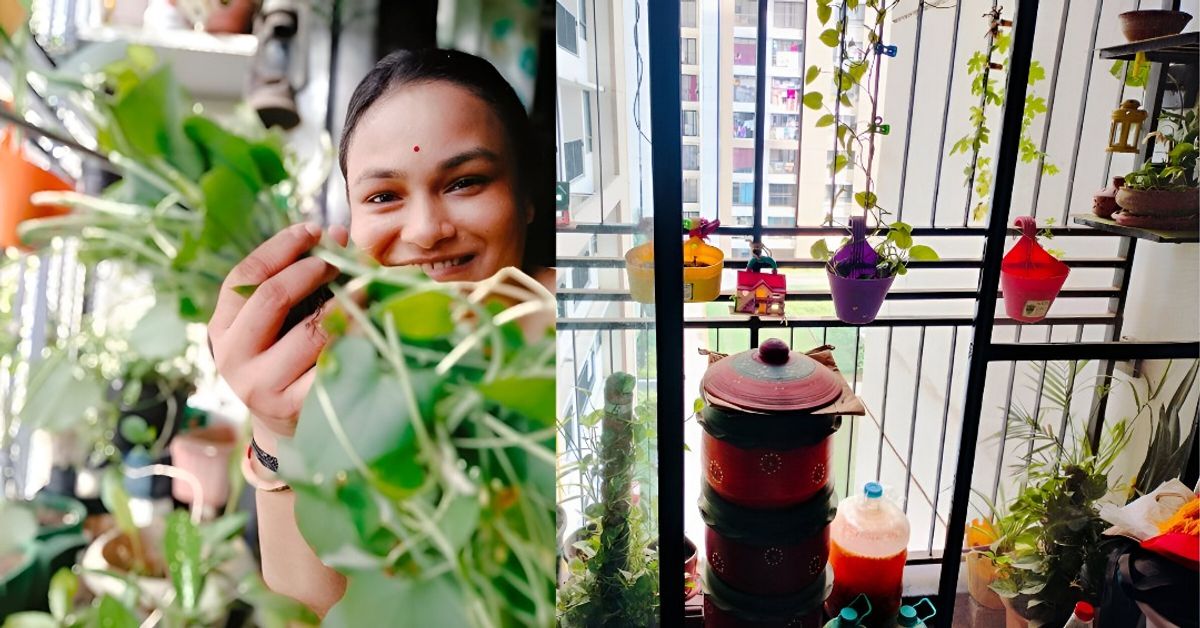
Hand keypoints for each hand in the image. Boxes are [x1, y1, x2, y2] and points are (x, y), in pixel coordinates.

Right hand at [209, 222, 349, 444]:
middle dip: (313, 270)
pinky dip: (357, 339)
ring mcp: (262, 386)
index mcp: (223, 327)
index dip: (282, 247)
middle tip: (341, 259)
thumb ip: (298, 281)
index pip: (245, 276)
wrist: (286, 426)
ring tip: (366, 288)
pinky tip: (371, 326)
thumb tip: (338, 235)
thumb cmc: (286, 359)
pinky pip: (335, 362)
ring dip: (345, 302)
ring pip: (310, 331)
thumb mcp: (279, 322)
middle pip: (271, 297)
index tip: (314, 228)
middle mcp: (233, 356)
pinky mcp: (296, 408)